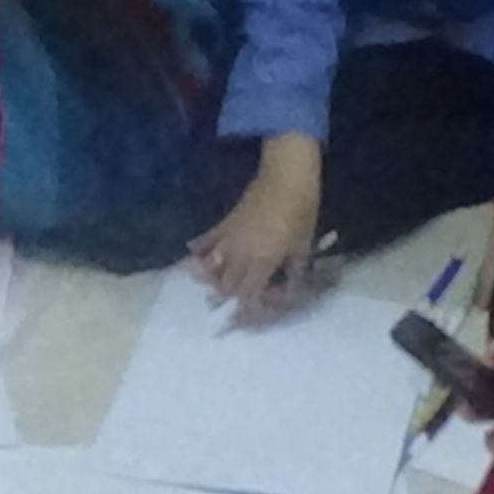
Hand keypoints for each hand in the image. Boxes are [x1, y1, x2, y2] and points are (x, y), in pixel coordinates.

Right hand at [188, 135, 329, 319]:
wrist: (287, 177)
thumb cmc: (301, 213)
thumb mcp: (303, 248)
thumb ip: (293, 273)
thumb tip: (288, 290)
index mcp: (262, 262)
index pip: (248, 294)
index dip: (248, 308)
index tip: (248, 316)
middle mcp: (240, 254)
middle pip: (225, 284)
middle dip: (224, 298)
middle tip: (222, 308)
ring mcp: (229, 238)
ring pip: (210, 266)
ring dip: (208, 279)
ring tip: (205, 287)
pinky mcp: (225, 223)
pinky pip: (206, 240)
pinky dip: (197, 250)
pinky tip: (190, 255)